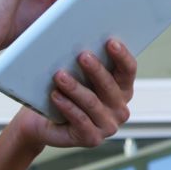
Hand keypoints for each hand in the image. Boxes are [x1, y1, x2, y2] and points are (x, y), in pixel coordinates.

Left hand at [14, 39, 135, 148]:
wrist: (42, 121)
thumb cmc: (63, 91)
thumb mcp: (78, 73)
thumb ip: (87, 59)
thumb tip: (83, 30)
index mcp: (123, 89)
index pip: (129, 70)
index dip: (122, 56)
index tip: (110, 41)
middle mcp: (120, 109)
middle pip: (110, 86)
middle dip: (96, 70)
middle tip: (81, 55)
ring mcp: (108, 126)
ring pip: (93, 103)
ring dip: (75, 88)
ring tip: (59, 75)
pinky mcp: (92, 139)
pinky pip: (80, 120)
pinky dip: (67, 106)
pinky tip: (56, 95)